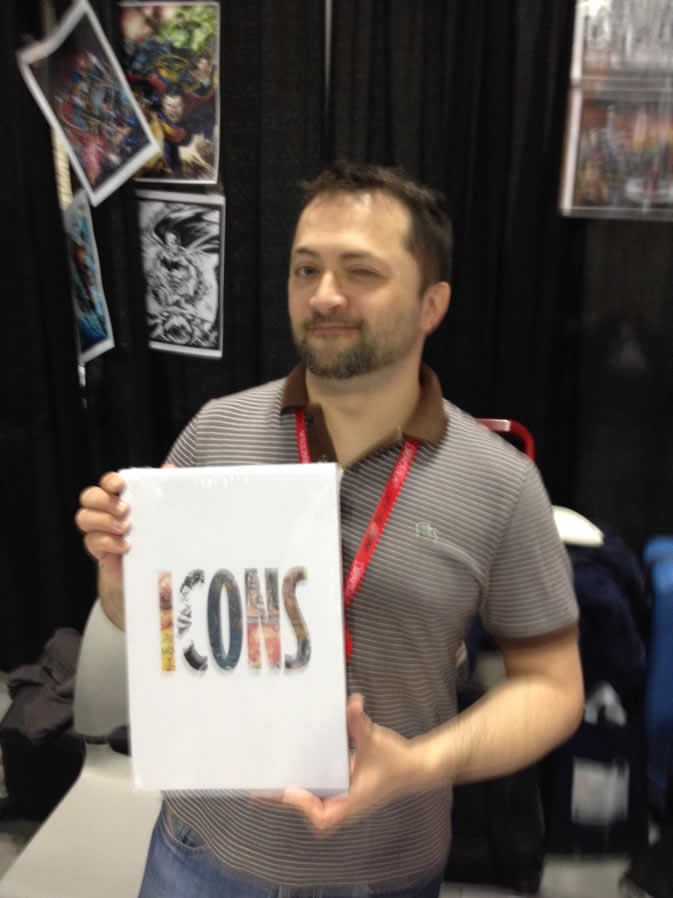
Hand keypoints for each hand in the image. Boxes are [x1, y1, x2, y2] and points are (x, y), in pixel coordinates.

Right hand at [75, 464, 174, 586]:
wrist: (149, 568)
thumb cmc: (152, 533)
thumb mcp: (159, 511)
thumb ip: (160, 490)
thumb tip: (168, 468)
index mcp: (118, 497)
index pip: (106, 482)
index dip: (110, 481)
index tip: (120, 485)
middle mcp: (103, 510)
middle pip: (88, 496)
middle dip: (104, 501)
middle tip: (125, 510)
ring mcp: (97, 529)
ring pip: (83, 517)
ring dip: (104, 521)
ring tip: (126, 528)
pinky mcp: (96, 548)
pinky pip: (91, 541)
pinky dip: (108, 542)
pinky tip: (125, 546)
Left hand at [274, 694, 419, 830]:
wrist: (413, 767)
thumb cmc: (395, 760)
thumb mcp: (375, 740)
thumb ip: (360, 723)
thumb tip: (353, 703)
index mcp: (352, 802)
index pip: (323, 816)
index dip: (305, 806)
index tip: (290, 790)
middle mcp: (344, 803)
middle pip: (309, 811)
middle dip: (283, 801)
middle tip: (258, 787)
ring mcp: (342, 798)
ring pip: (310, 803)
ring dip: (289, 794)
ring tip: (263, 779)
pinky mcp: (341, 789)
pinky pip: (317, 791)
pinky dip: (302, 784)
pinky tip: (287, 768)